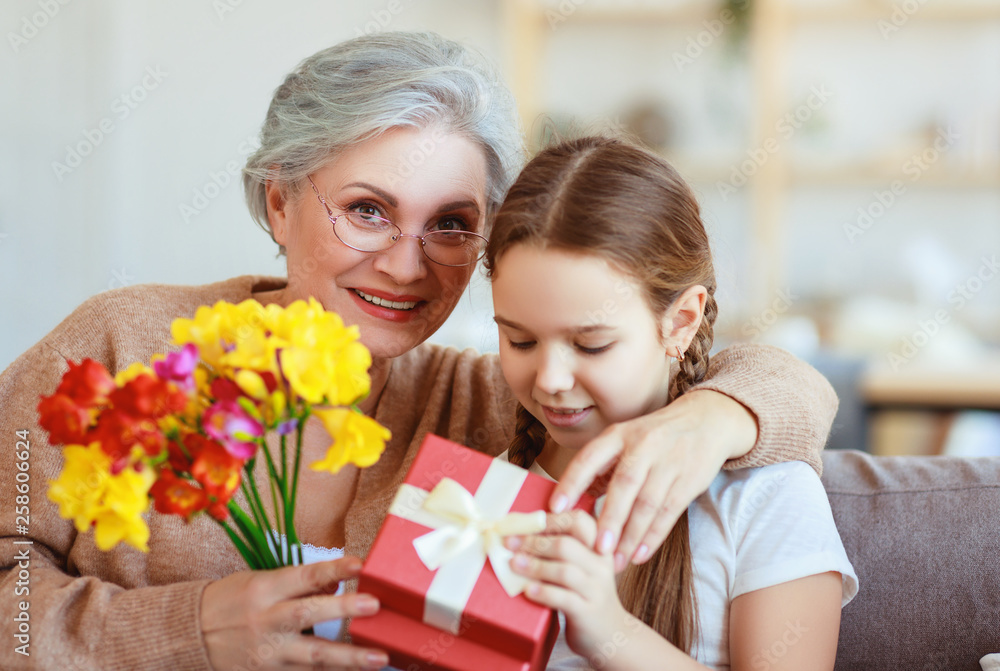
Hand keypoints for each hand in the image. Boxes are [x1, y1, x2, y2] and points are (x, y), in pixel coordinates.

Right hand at [201, 556, 388, 669]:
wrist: (189, 636)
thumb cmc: (229, 601)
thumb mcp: (259, 581)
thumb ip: (298, 584)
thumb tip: (336, 585)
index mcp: (265, 589)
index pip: (305, 576)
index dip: (333, 569)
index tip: (360, 564)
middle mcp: (267, 620)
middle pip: (309, 614)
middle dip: (345, 611)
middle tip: (375, 606)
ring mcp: (267, 653)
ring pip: (313, 656)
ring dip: (349, 658)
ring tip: (379, 658)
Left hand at [507, 511, 631, 659]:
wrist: (612, 634)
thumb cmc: (586, 595)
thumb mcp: (582, 567)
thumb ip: (562, 551)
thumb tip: (521, 534)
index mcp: (599, 547)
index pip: (579, 522)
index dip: (551, 519)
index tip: (525, 521)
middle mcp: (601, 565)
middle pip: (566, 545)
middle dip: (534, 542)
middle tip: (509, 543)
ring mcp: (596, 589)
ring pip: (564, 571)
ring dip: (535, 566)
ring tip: (514, 564)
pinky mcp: (588, 612)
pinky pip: (563, 598)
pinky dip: (543, 592)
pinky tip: (527, 590)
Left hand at [550, 389, 756, 571]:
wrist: (706, 420)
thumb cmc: (655, 435)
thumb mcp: (626, 438)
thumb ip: (603, 467)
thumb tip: (576, 500)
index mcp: (618, 435)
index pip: (589, 459)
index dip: (571, 483)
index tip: (555, 510)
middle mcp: (643, 446)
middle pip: (624, 485)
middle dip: (609, 519)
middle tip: (594, 549)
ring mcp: (668, 463)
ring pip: (647, 504)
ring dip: (630, 536)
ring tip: (615, 561)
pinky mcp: (689, 480)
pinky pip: (669, 512)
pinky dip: (653, 536)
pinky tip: (639, 555)